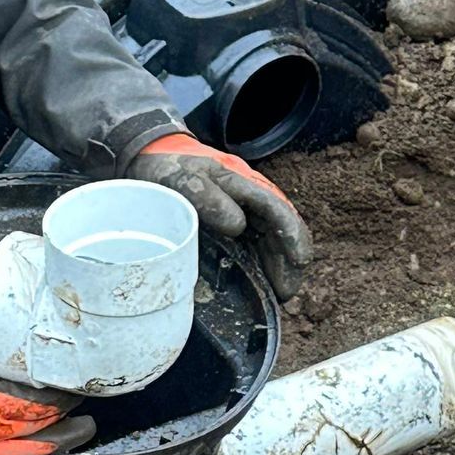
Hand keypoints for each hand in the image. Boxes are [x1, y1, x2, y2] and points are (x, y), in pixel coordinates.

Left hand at [127, 132, 312, 302]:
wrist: (155, 160)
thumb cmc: (172, 168)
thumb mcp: (185, 178)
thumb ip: (209, 198)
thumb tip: (239, 226)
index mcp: (245, 184)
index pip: (278, 210)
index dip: (292, 235)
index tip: (299, 261)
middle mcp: (251, 200)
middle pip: (281, 230)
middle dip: (289, 260)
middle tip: (286, 292)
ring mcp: (243, 212)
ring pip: (270, 241)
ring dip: (279, 267)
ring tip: (279, 295)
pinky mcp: (232, 225)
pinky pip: (254, 246)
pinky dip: (262, 265)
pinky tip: (261, 284)